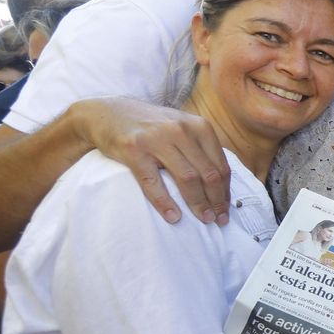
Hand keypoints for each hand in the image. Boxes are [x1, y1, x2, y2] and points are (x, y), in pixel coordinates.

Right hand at [72, 98, 231, 226]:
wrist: (108, 113)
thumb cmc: (152, 126)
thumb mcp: (182, 127)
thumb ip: (202, 148)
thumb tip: (222, 184)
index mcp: (199, 126)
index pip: (221, 165)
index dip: (226, 191)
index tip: (226, 209)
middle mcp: (181, 130)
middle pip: (208, 174)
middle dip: (216, 201)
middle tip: (219, 220)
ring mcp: (157, 139)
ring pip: (187, 178)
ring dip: (198, 203)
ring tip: (204, 219)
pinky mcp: (134, 150)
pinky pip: (153, 182)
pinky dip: (165, 203)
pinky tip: (173, 217)